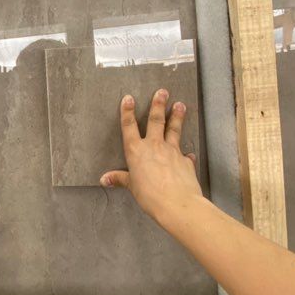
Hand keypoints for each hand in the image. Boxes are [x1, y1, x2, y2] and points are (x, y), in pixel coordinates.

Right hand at [100, 89, 202, 220]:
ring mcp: (172, 151)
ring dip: (177, 116)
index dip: (128, 111)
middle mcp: (154, 146)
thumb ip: (120, 179)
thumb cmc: (150, 195)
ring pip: (174, 129)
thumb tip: (104, 179)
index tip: (129, 98)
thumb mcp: (132, 187)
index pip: (129, 126)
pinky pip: (186, 155)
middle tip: (163, 91)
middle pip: (156, 121)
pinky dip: (187, 154)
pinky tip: (189, 154)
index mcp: (136, 151)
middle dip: (158, 104)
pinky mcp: (186, 161)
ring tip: (180, 104)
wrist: (177, 203)